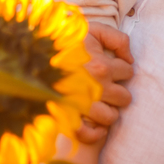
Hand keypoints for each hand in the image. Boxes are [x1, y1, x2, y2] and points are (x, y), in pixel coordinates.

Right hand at [76, 22, 133, 143]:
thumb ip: (117, 39)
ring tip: (101, 102)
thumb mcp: (92, 30)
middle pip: (124, 98)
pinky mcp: (69, 118)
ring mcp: (83, 106)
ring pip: (111, 117)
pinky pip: (90, 134)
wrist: (33, 52)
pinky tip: (97, 126)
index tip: (112, 67)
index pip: (128, 72)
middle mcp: (95, 88)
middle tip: (107, 86)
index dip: (122, 68)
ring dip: (109, 110)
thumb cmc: (64, 41)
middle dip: (118, 91)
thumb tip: (130, 59)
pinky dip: (96, 132)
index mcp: (101, 66)